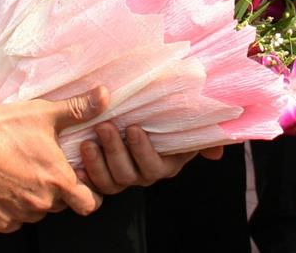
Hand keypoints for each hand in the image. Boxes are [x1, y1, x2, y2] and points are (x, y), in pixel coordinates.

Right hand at [0, 86, 108, 233]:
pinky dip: (10, 207)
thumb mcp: (42, 113)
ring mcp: (17, 215)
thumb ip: (77, 109)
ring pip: (35, 212)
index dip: (88, 193)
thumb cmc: (1, 127)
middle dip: (55, 190)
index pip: (89, 203)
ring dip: (32, 198)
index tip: (79, 181)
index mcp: (57, 179)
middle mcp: (40, 202)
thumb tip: (105, 95)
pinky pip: (13, 220)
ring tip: (18, 172)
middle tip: (39, 167)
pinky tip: (2, 184)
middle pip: (60, 205)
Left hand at [78, 122, 222, 194]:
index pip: (155, 165)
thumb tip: (218, 152)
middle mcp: (144, 173)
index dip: (143, 150)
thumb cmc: (165, 112)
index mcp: (166, 162)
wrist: (137, 110)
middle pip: (129, 175)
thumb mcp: (185, 119)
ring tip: (88, 140)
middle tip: (104, 127)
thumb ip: (203, 135)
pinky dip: (85, 174)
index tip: (133, 128)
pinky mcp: (104, 175)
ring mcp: (123, 176)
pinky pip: (94, 183)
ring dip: (98, 162)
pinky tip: (77, 161)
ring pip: (111, 181)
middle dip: (115, 151)